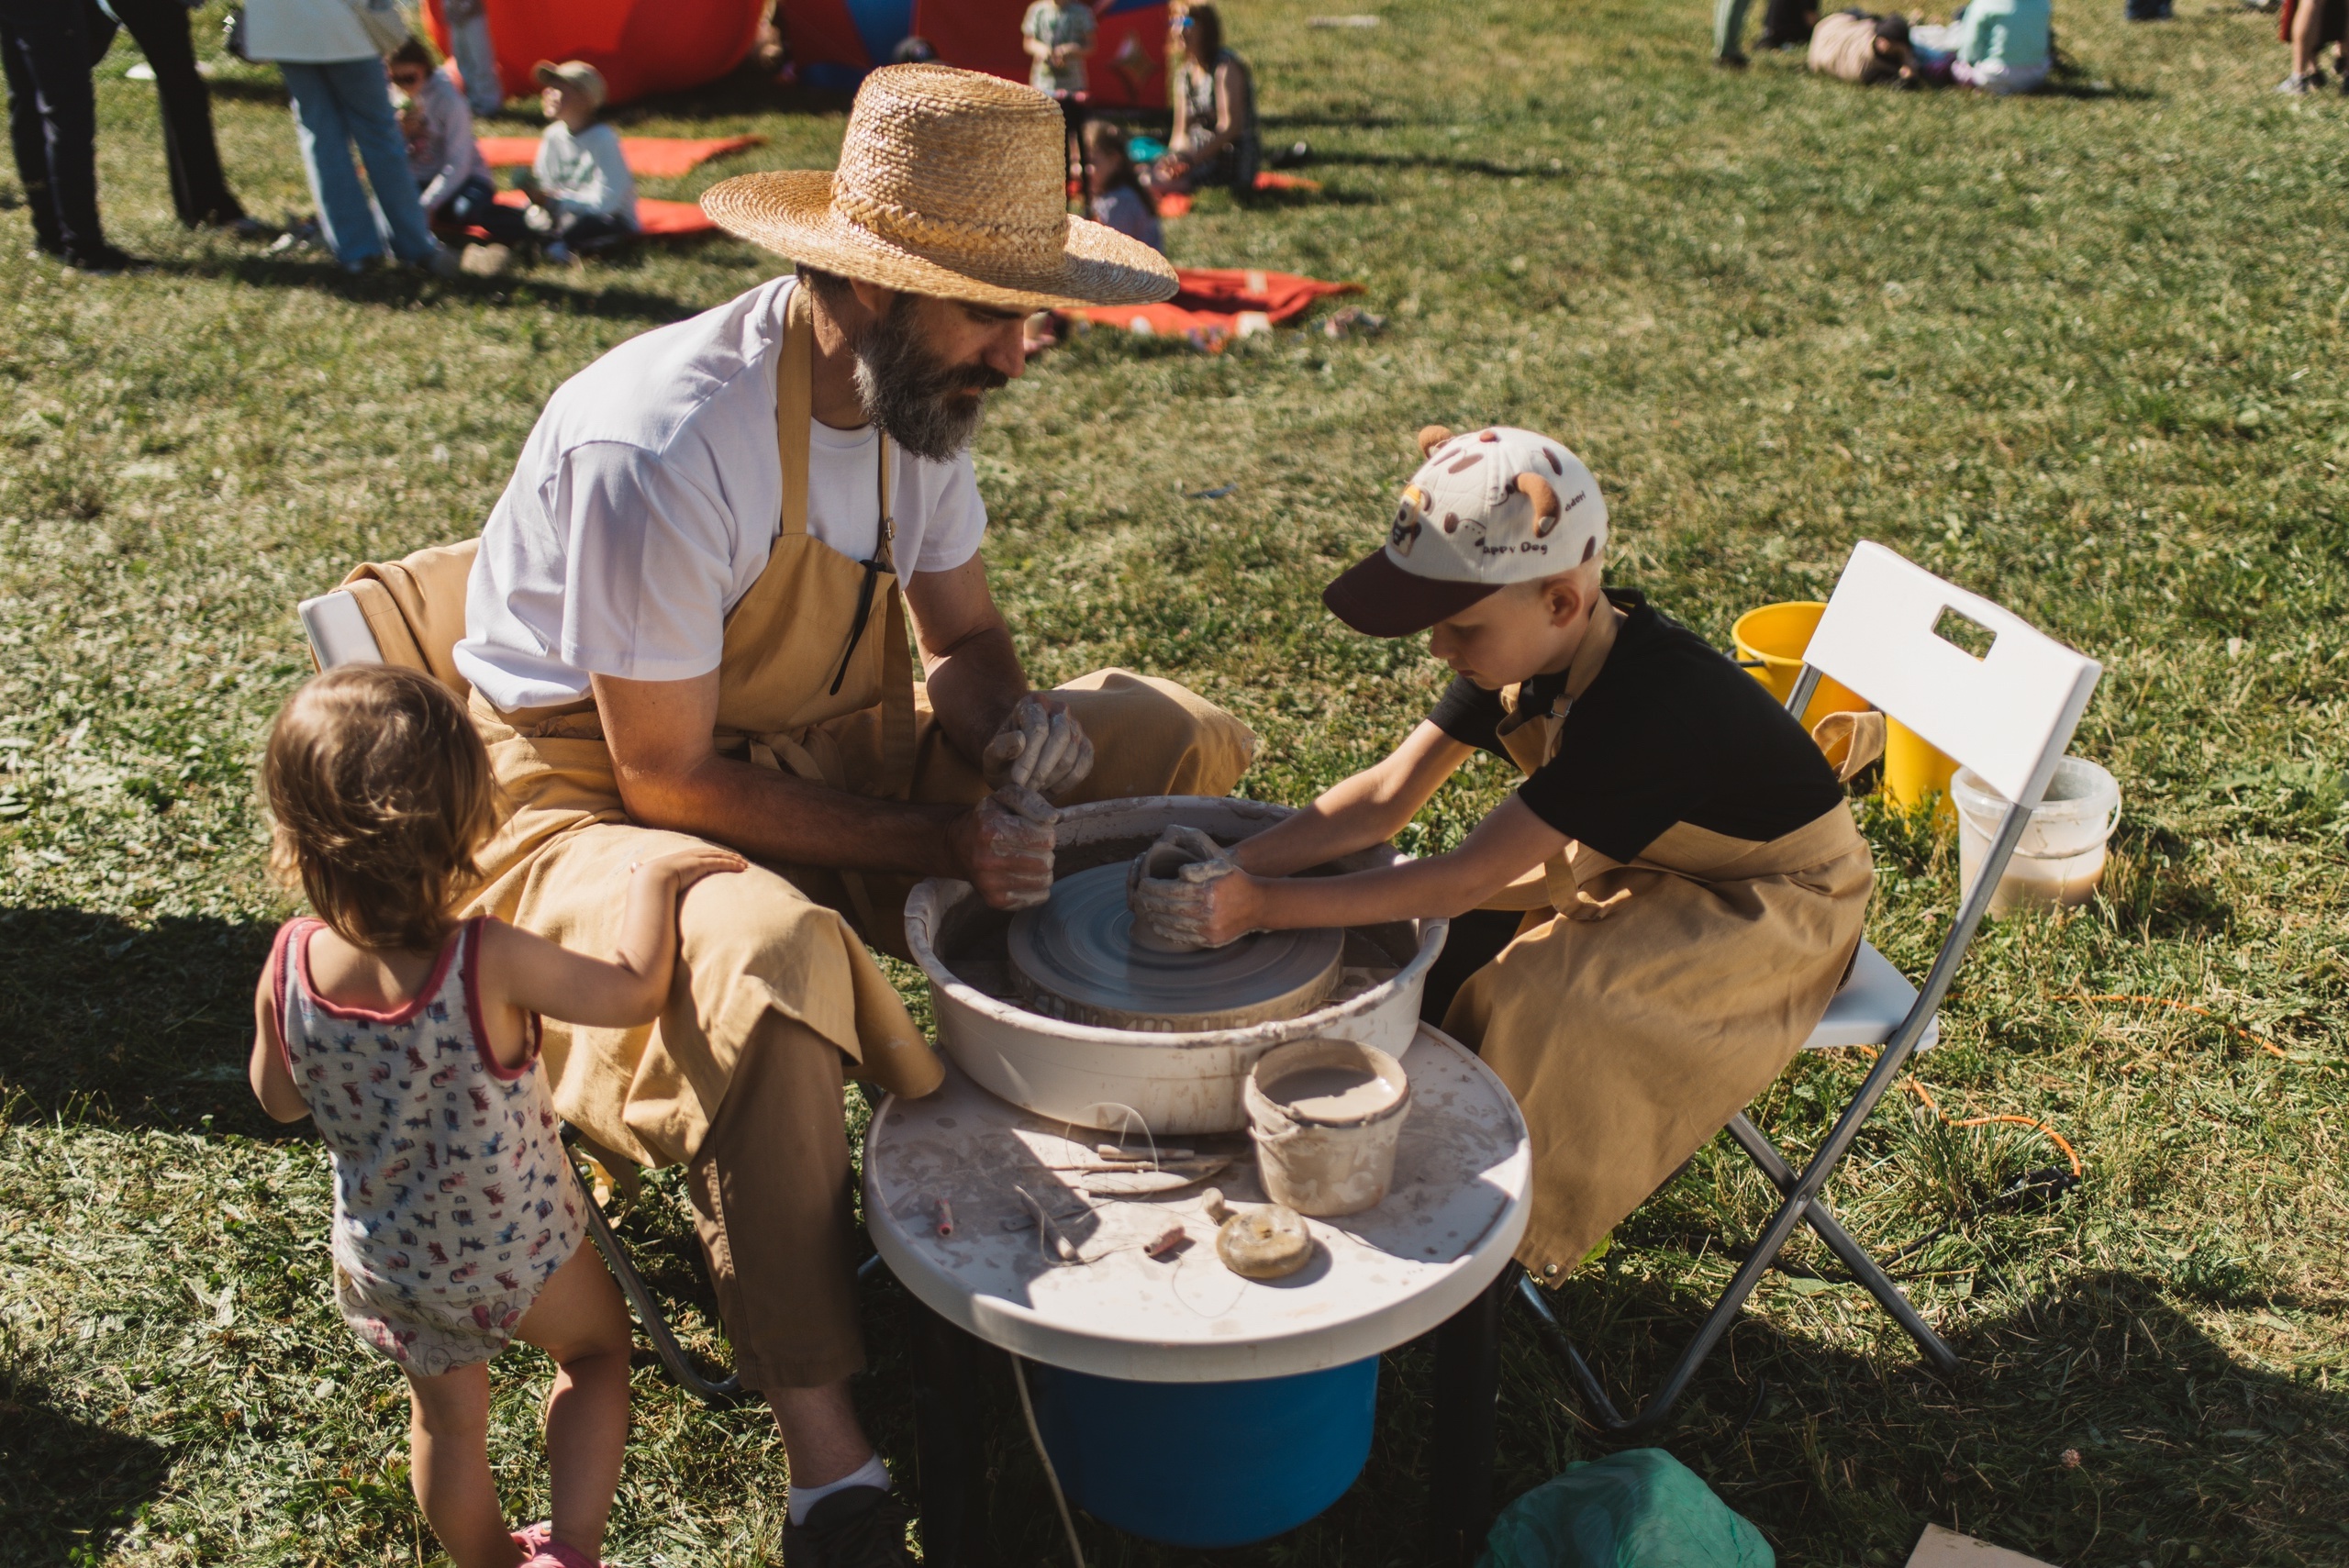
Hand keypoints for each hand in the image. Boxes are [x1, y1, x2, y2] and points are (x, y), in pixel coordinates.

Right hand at [630, 845, 748, 892]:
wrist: (648, 882)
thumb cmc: (646, 881)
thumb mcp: (645, 874)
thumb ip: (640, 870)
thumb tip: (631, 866)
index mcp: (675, 858)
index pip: (696, 854)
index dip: (708, 854)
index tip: (717, 856)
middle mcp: (686, 855)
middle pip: (710, 852)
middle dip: (724, 854)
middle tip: (738, 858)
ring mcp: (693, 859)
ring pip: (718, 856)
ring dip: (732, 859)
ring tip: (744, 863)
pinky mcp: (699, 865)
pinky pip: (719, 863)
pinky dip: (732, 864)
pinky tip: (742, 867)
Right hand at [950, 787, 1058, 909]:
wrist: (957, 845)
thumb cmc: (988, 819)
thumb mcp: (1005, 798)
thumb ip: (1030, 802)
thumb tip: (1053, 819)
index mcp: (992, 831)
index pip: (1046, 839)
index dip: (1045, 833)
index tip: (1034, 830)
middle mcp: (988, 860)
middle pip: (1046, 861)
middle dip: (1044, 851)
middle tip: (1031, 846)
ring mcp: (990, 883)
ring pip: (1045, 880)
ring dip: (1041, 869)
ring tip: (1026, 859)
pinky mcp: (996, 900)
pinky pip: (1039, 896)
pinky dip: (1037, 885)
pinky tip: (1023, 874)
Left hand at [980, 693, 1093, 800]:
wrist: (1016, 769)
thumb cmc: (1001, 761)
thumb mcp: (991, 757)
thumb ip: (1000, 748)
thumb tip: (1020, 740)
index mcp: (1032, 703)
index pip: (1038, 728)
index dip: (1029, 757)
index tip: (1017, 781)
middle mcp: (1058, 709)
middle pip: (1061, 737)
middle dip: (1043, 768)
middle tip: (1027, 789)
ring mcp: (1076, 727)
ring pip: (1072, 754)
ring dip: (1051, 778)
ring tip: (1033, 790)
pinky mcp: (1086, 747)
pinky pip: (1083, 766)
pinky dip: (1066, 783)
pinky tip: (1048, 790)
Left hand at [1126, 826, 1255, 948]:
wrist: (1258, 904)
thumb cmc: (1235, 881)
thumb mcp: (1220, 866)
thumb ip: (1198, 867)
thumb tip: (1178, 873)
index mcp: (1206, 891)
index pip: (1169, 890)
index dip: (1152, 888)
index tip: (1143, 885)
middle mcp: (1206, 911)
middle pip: (1167, 908)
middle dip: (1148, 903)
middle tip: (1138, 898)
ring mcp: (1208, 928)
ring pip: (1172, 924)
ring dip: (1154, 917)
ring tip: (1145, 911)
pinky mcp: (1210, 940)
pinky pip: (1182, 937)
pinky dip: (1166, 931)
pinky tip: (1158, 925)